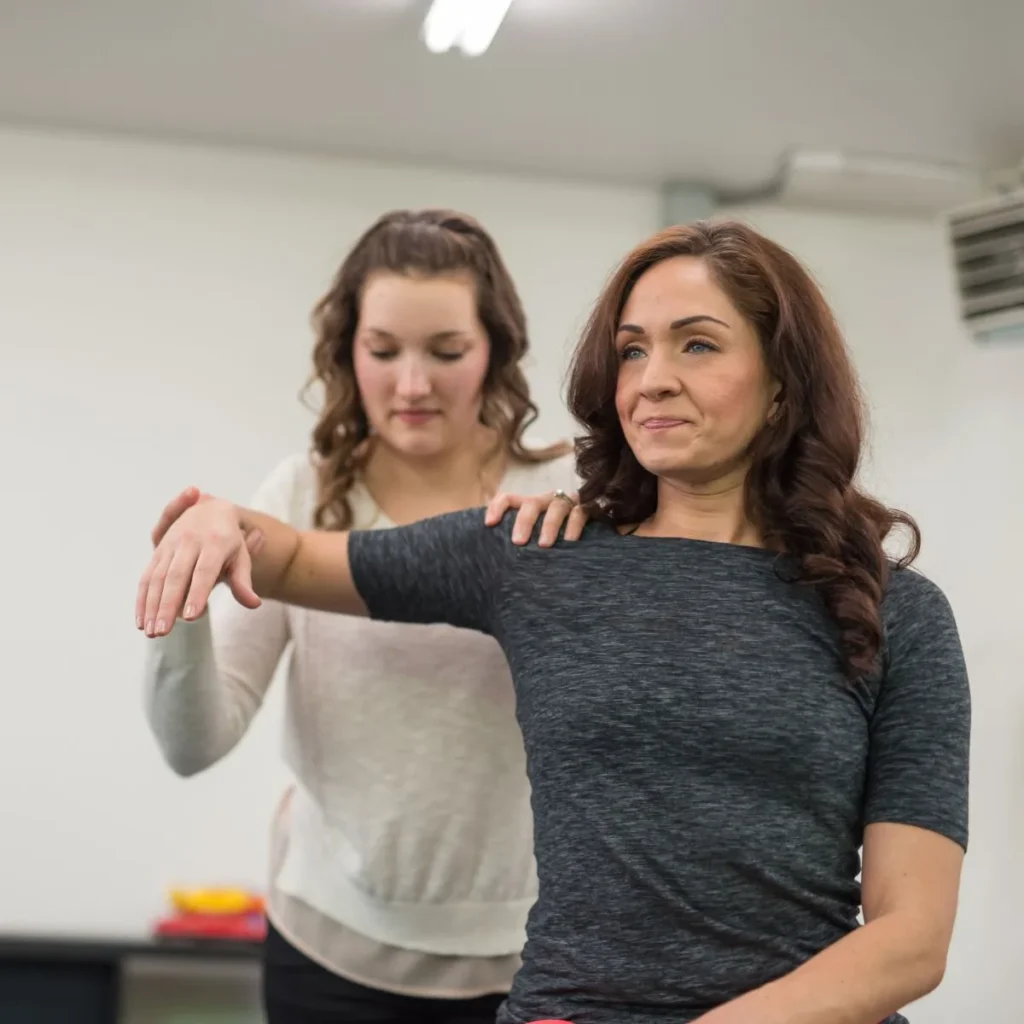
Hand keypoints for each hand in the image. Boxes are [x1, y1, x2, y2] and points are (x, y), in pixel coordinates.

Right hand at [137, 493, 259, 636]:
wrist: (210, 508)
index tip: (191, 618)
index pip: (204, 572)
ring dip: (151, 606)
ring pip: (158, 578)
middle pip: (176, 577)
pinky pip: (147, 576)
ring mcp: (170, 545)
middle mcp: (190, 540)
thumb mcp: (241, 556)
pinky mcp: (158, 551)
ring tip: (151, 631)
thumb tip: (254, 604)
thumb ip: (243, 581)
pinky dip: (142, 599)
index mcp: (215, 542)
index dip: (197, 594)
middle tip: (162, 632)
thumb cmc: (230, 540)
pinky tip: (141, 621)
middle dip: (168, 605)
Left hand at [484, 488, 586, 546]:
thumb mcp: (534, 537)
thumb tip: (493, 563)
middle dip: (524, 521)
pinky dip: (574, 526)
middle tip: (518, 542)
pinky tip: (570, 541)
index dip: (497, 507)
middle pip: (531, 503)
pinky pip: (580, 513)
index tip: (489, 524)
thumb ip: (519, 542)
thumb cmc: (556, 540)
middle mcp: (547, 501)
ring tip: (544, 545)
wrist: (594, 533)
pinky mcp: (588, 509)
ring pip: (557, 506)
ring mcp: (568, 503)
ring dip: (549, 525)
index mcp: (530, 505)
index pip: (508, 498)